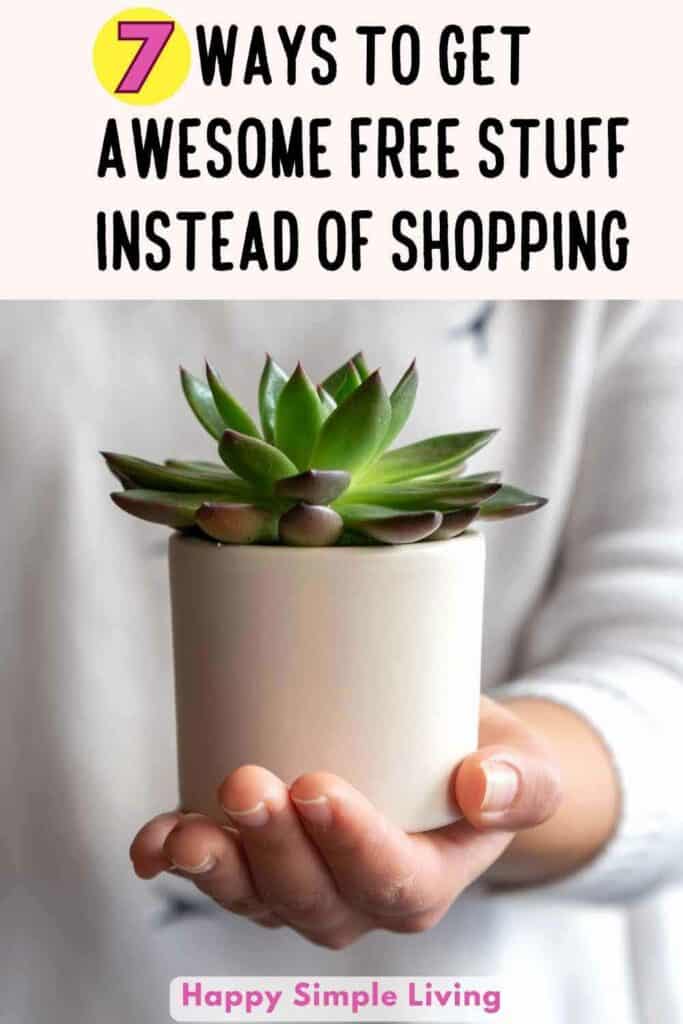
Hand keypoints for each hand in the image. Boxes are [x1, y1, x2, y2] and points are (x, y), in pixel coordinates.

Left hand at [130, 697, 562, 947]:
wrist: (445, 756)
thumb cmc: (486, 760)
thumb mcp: (529, 766)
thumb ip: (522, 781)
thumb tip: (479, 784)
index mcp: (423, 883)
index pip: (390, 883)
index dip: (351, 846)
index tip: (318, 788)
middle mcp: (357, 900)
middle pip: (310, 897)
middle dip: (273, 849)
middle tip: (247, 783)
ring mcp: (302, 884)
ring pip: (254, 898)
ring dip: (214, 867)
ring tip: (183, 831)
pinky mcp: (261, 855)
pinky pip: (217, 872)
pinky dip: (175, 859)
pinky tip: (150, 842)